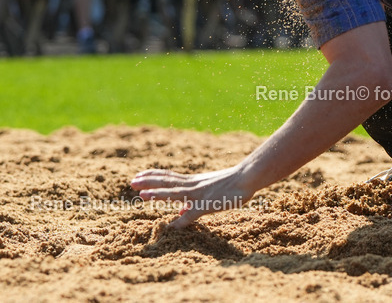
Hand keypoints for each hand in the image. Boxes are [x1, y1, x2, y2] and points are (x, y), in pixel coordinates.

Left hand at [131, 166, 254, 228]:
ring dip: (158, 194)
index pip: (170, 177)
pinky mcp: (208, 204)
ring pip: (175, 193)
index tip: (139, 176)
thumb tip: (178, 213)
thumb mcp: (210, 190)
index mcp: (194, 181)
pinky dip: (181, 221)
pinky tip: (171, 226)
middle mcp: (194, 185)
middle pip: (167, 182)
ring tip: (141, 193)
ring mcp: (200, 194)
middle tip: (131, 181)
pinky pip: (192, 214)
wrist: (249, 177)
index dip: (154, 176)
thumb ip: (192, 202)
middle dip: (149, 181)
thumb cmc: (233, 183)